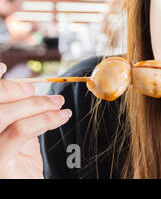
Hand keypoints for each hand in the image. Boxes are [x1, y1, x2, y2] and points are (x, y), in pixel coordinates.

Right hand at [0, 63, 71, 178]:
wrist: (27, 185)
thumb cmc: (19, 164)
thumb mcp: (17, 133)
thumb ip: (17, 113)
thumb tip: (27, 89)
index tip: (3, 68)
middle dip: (14, 89)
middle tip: (39, 91)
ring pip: (2, 114)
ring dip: (34, 104)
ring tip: (57, 104)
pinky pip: (19, 131)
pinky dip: (44, 118)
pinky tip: (61, 116)